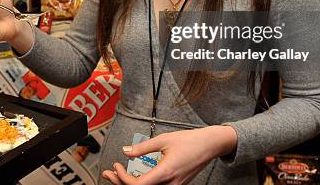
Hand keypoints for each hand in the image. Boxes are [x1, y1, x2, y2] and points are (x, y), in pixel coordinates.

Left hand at [102, 126, 236, 184]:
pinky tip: (135, 175)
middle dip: (122, 183)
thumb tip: (126, 151)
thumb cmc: (190, 141)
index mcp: (166, 172)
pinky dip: (143, 183)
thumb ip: (143, 147)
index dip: (123, 179)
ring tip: (118, 174)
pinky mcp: (176, 184)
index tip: (117, 166)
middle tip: (109, 174)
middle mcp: (171, 183)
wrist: (209, 145)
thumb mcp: (163, 140)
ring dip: (131, 183)